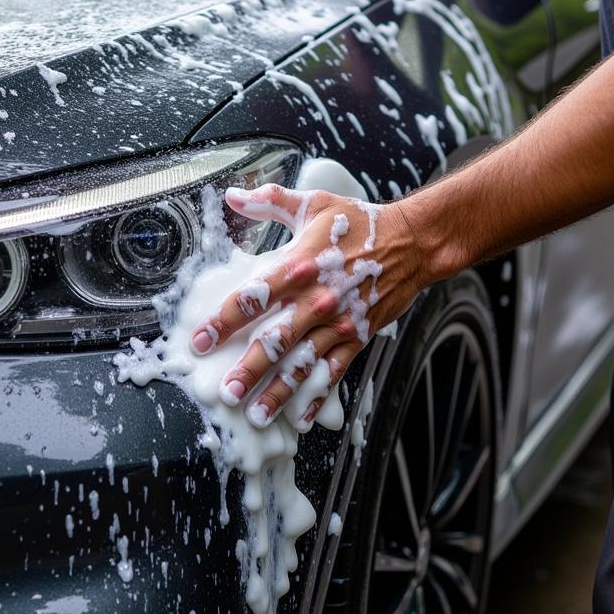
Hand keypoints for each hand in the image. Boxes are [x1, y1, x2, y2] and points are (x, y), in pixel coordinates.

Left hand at [190, 184, 428, 427]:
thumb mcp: (313, 203)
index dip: (224, 320)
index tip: (201, 340)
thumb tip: (232, 194)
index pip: (254, 297)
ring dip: (278, 391)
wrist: (413, 241)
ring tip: (255, 415)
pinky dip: (317, 396)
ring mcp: (340, 321)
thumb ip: (268, 200)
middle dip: (249, 369)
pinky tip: (301, 418)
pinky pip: (334, 371)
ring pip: (304, 362)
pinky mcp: (358, 336)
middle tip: (226, 392)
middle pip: (277, 339)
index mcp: (300, 264)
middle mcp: (318, 298)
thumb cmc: (359, 221)